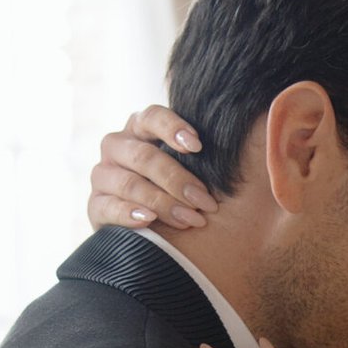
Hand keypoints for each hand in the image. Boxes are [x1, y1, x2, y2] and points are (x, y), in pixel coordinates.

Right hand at [88, 104, 218, 231]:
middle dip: (177, 180)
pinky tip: (149, 220)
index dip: (172, 128)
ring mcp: (102, 175)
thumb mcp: (193, 167)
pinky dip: (129, 214)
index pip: (152, 117)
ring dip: (162, 203)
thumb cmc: (182, 190)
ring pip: (128, 184)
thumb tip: (253, 133)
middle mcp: (117, 146)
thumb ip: (207, 154)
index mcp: (140, 128)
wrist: (153, 230)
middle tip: (206, 203)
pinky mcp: (94, 206)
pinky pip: (108, 207)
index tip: (198, 147)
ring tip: (190, 220)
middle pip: (143, 156)